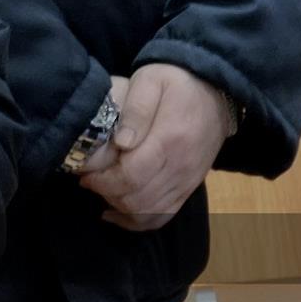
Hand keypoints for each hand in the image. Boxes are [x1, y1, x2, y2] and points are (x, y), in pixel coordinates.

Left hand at [80, 64, 230, 230]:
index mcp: (170, 140)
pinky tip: (116, 212)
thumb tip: (121, 142)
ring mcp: (187, 181)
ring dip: (120, 209)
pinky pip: (164, 215)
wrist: (215, 91)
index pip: (132, 176)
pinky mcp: (189, 187)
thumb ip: (136, 110)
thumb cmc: (176, 82)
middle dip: (107, 194)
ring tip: (101, 192)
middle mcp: (181, 167)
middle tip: (89, 181)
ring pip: (150, 213)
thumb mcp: (151, 81)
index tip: (85, 174)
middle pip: (138, 200)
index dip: (103, 181)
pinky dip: (139, 220)